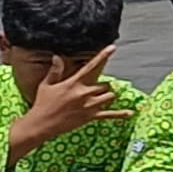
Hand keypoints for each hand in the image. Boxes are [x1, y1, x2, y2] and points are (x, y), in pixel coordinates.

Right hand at [7, 46, 124, 158]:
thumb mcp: (46, 85)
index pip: (91, 66)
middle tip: (91, 89)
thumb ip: (55, 71)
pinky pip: (110, 115)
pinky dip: (120, 114)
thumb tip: (57, 56)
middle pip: (105, 84)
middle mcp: (85, 93)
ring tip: (99, 98)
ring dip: (107, 96)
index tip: (112, 47)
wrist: (41, 124)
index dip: (103, 56)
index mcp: (74, 83)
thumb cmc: (43, 104)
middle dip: (101, 86)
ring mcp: (89, 105)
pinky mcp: (91, 117)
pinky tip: (131, 113)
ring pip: (110, 96)